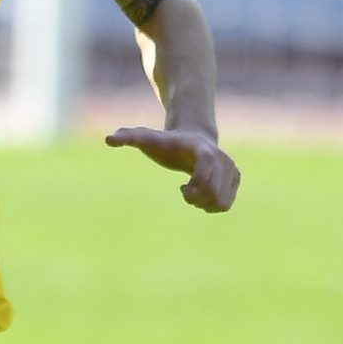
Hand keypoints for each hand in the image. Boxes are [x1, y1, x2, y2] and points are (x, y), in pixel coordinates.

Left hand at [104, 126, 238, 212]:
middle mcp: (223, 159)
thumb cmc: (166, 141)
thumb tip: (107, 139)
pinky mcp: (235, 178)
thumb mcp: (146, 137)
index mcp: (203, 151)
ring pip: (222, 202)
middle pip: (212, 193)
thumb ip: (128, 137)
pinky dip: (212, 206)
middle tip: (184, 192)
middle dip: (195, 199)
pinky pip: (226, 204)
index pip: (204, 177)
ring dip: (204, 205)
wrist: (193, 138)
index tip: (182, 189)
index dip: (193, 189)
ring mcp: (232, 168)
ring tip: (193, 193)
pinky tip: (202, 195)